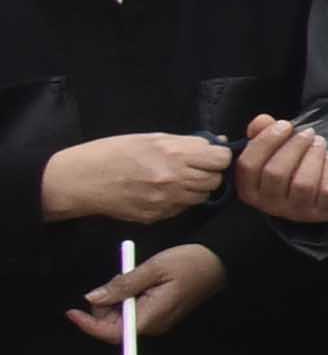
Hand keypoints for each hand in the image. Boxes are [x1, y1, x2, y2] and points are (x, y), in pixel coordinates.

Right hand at [40, 131, 227, 227]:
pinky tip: (161, 192)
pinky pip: (182, 209)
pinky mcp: (157, 216)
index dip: (217, 157)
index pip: (220, 159)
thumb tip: (218, 143)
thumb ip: (187, 142)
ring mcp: (167, 200)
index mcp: (174, 154)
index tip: (209, 156)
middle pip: (215, 180)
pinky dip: (178, 201)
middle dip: (208, 173)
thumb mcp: (150, 138)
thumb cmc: (112, 152)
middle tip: (193, 168)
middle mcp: (175, 178)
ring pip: (201, 197)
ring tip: (175, 180)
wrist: (80, 180)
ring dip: (195, 189)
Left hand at [72, 247, 221, 346]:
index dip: (89, 325)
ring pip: (123, 318)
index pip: (111, 333)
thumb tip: (92, 298)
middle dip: (105, 305)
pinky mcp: (161, 314)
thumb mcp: (153, 268)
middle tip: (118, 278)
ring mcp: (158, 321)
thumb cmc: (190, 263)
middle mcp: (153, 325)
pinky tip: (139, 282)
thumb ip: (122, 285)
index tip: (72, 312)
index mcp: (150, 317)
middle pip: (114, 326)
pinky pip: (134, 312)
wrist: (221, 260)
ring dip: (118, 298)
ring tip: (134, 276)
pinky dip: (128, 298)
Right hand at [231, 116, 327, 227]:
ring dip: (313, 155)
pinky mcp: (322, 212)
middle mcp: (269, 205)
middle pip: (275, 172)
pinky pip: (327, 190)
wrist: (321, 191)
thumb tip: (262, 121)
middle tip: (308, 133)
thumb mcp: (273, 150)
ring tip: (320, 142)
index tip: (285, 124)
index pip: (247, 165)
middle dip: (294, 146)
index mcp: (249, 189)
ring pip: (302, 183)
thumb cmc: (291, 166)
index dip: (265, 141)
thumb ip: (262, 132)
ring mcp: (296, 211)